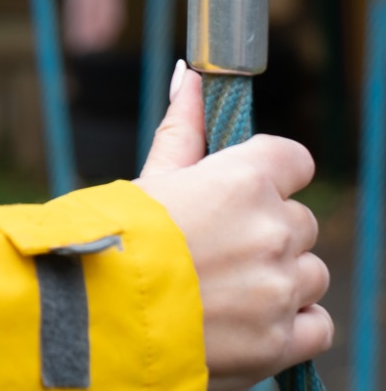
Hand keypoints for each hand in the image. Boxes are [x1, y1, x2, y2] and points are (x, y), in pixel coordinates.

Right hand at [135, 64, 331, 389]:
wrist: (98, 316)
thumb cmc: (116, 237)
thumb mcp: (150, 177)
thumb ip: (182, 128)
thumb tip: (190, 75)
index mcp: (242, 181)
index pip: (295, 160)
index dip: (273, 171)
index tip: (248, 188)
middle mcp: (272, 231)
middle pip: (300, 221)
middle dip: (267, 231)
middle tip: (217, 247)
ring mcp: (281, 288)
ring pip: (310, 273)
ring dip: (281, 278)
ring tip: (226, 288)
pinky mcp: (281, 340)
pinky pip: (317, 324)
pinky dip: (292, 322)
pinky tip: (248, 319)